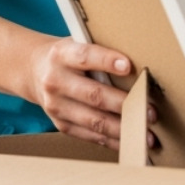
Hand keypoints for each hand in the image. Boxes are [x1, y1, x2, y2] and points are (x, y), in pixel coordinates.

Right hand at [22, 38, 150, 149]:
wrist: (34, 71)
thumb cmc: (69, 56)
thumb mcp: (78, 44)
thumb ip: (101, 52)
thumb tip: (139, 66)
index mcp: (62, 55)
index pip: (85, 56)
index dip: (106, 61)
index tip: (128, 66)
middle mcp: (55, 81)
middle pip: (94, 95)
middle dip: (125, 104)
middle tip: (150, 111)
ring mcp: (56, 106)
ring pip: (94, 120)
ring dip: (123, 128)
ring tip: (146, 133)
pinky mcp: (61, 124)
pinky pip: (90, 135)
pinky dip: (112, 140)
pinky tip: (130, 140)